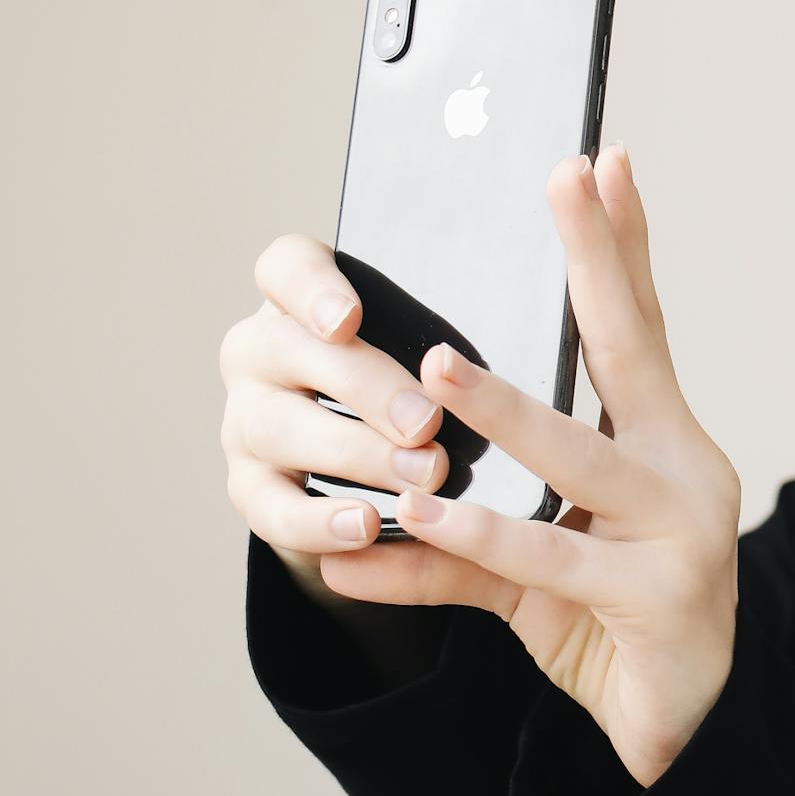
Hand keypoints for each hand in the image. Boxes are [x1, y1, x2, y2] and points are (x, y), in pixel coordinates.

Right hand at [220, 228, 455, 605]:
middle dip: (365, 388)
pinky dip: (319, 522)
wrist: (371, 478)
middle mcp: (260, 353)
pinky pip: (273, 509)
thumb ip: (460, 325)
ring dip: (357, 455)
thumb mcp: (434, 344)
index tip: (350, 318)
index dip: (312, 290)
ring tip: (423, 477)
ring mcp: (246, 421)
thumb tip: (549, 299)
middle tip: (427, 422)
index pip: (286, 268)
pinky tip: (367, 527)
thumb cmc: (415, 390)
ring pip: (281, 429)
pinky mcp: (251, 490)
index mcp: (303, 300)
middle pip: (291, 351)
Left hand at [281, 145, 741, 789]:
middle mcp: (686, 470)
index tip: (603, 162)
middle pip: (632, 350)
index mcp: (664, 443)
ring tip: (436, 366)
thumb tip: (349, 531)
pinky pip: (549, 559)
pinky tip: (419, 514)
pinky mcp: (657, 597)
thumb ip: (444, 547)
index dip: (620, 245)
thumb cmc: (608, 630)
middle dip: (596, 258)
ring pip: (578, 457)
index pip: (638, 326)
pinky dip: (475, 536)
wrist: (679, 733)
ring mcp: (682, 532)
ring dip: (503, 410)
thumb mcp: (523, 574)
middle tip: (568, 176)